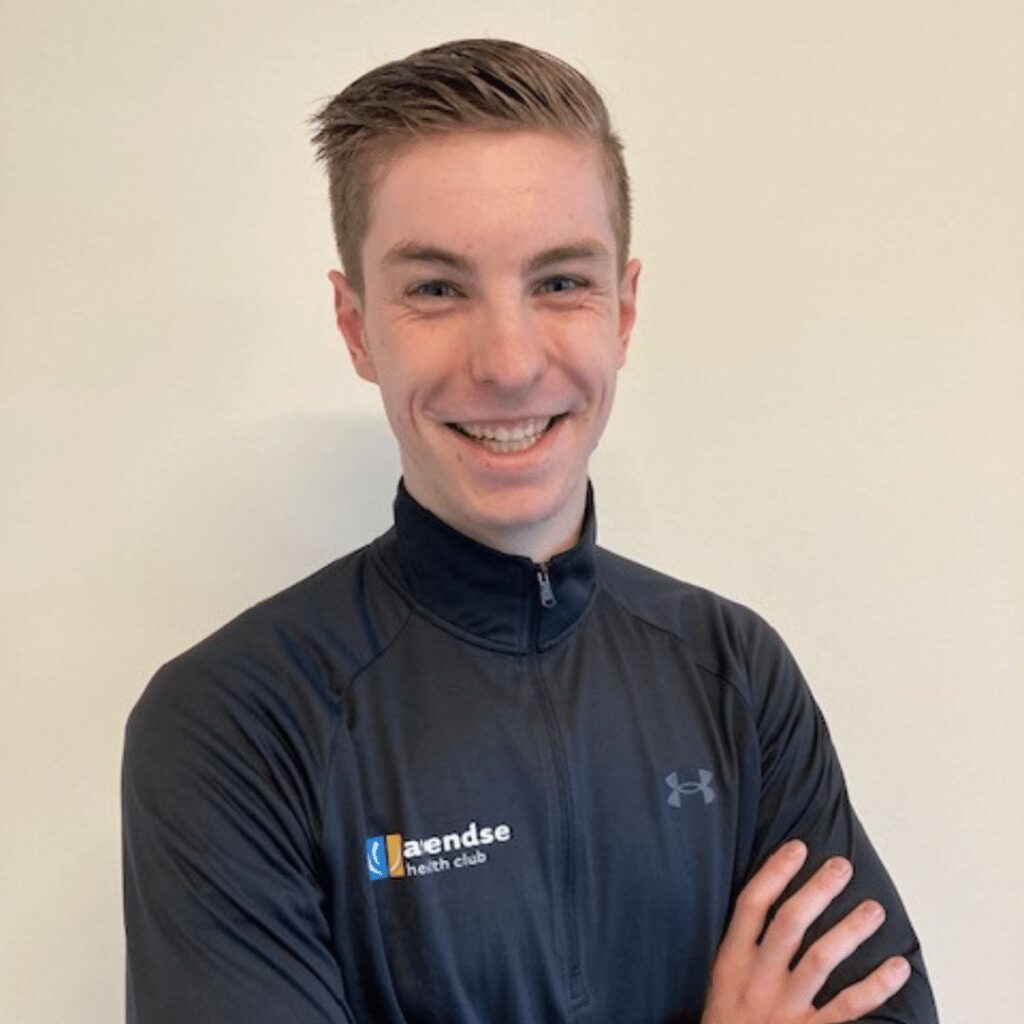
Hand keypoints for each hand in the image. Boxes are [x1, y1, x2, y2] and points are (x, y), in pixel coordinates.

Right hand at [701, 840, 911, 1023]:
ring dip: (849, 931)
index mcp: (732, 962)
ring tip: (874, 909)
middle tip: (842, 866)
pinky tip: (896, 967)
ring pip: (820, 959)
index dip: (775, 873)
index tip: (798, 848)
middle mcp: (757, 980)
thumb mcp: (722, 983)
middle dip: (817, 891)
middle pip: (789, 924)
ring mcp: (784, 1009)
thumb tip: (773, 904)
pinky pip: (847, 1007)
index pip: (751, 905)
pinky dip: (875, 987)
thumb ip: (744, 949)